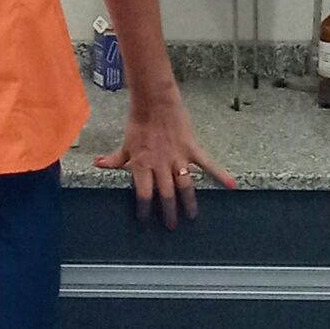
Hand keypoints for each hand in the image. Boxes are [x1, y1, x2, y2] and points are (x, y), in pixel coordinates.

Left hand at [94, 86, 236, 228]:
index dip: (144, 209)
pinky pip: (207, 164)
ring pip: (184, 186)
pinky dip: (220, 175)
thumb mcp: (125, 144)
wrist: (154, 102)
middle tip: (171, 227)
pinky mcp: (191, 149)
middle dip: (168, 212)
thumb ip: (114, 159)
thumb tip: (98, 164)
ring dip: (188, 202)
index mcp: (142, 165)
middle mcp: (160, 165)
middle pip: (166, 194)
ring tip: (192, 216)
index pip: (144, 194)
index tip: (145, 221)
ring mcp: (177, 158)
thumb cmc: (139, 122)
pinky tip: (231, 185)